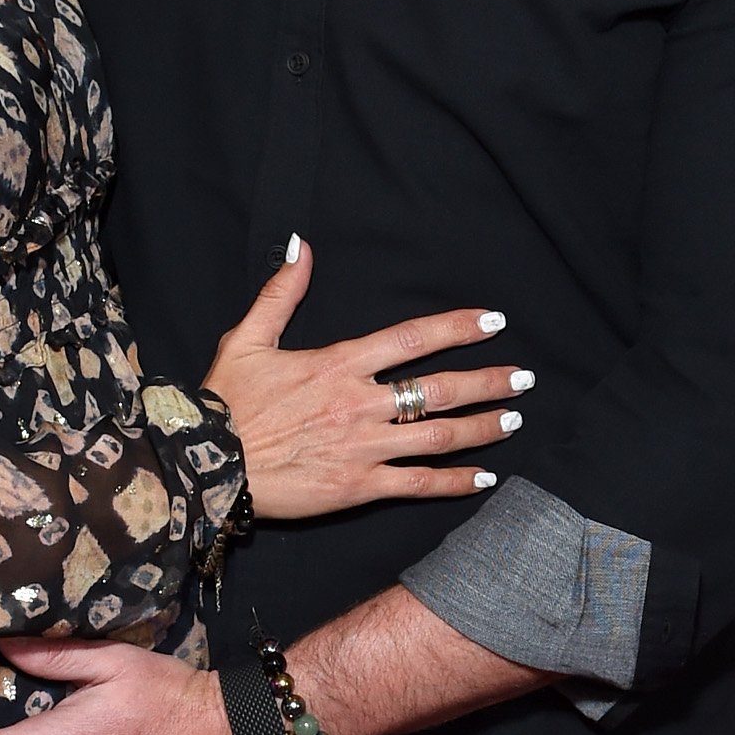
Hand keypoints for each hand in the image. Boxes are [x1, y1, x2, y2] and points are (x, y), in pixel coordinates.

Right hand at [205, 238, 525, 518]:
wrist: (209, 466)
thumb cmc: (225, 403)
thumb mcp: (247, 338)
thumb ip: (280, 294)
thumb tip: (301, 248)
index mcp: (339, 364)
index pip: (413, 339)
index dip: (458, 328)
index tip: (494, 322)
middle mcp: (361, 403)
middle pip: (440, 389)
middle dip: (489, 382)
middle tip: (524, 378)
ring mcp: (364, 447)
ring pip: (439, 436)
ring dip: (483, 427)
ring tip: (514, 419)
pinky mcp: (358, 487)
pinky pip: (418, 484)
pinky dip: (455, 481)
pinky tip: (484, 476)